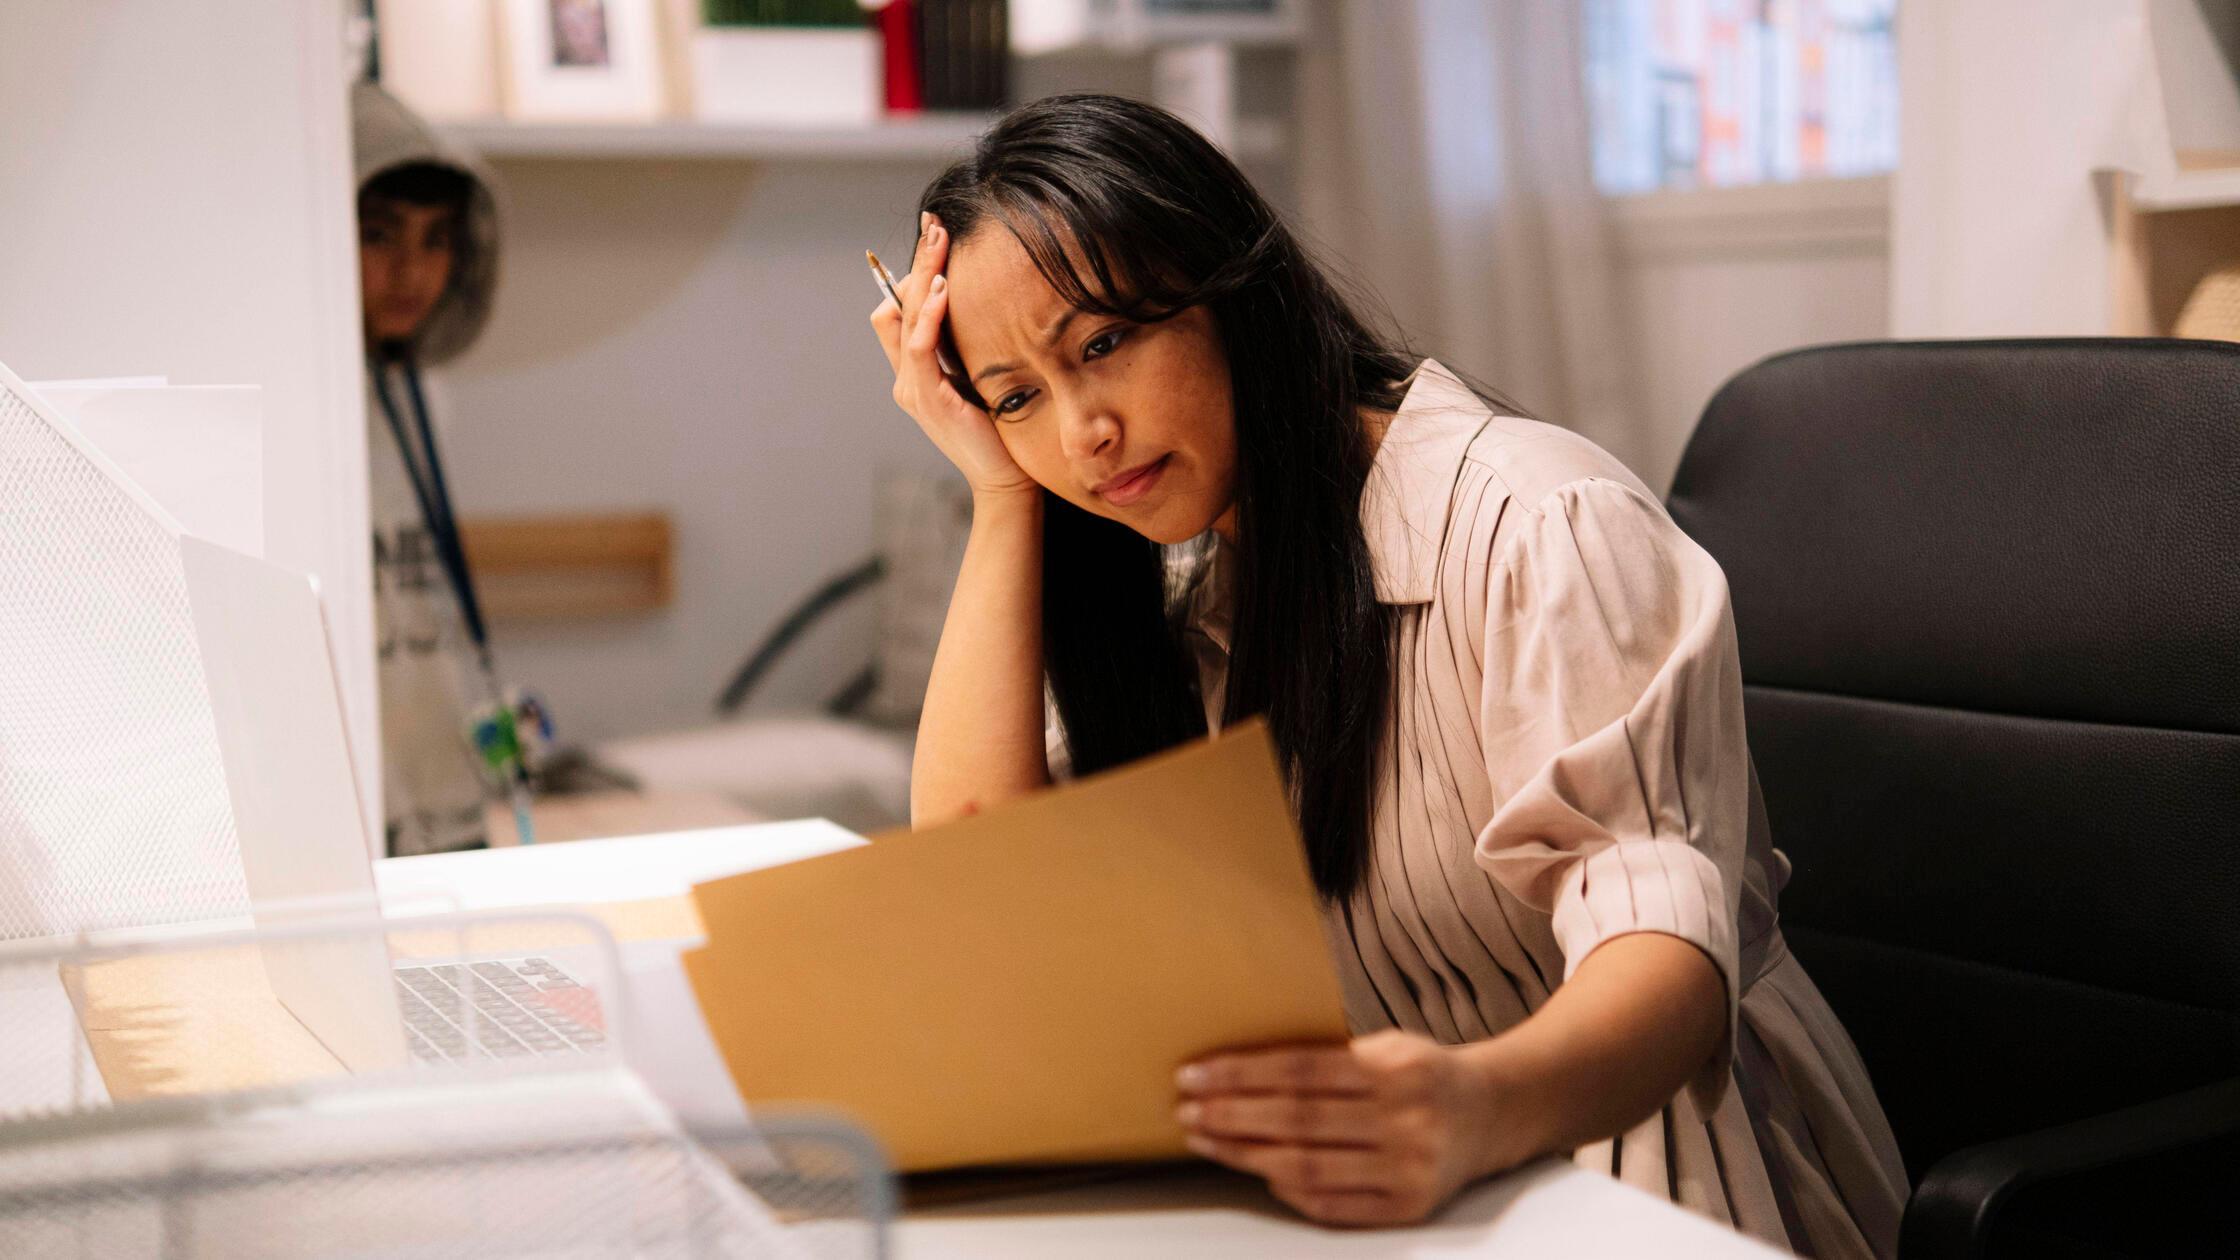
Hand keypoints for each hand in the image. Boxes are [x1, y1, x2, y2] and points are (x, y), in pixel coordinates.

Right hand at [869, 214, 1035, 499]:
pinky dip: (928, 317)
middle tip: (935, 223)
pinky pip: (919, 349)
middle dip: (916, 262)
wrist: (1006, 478)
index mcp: (916, 374)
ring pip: (904, 321)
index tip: (936, 236)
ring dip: (922, 277)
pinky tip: (944, 290)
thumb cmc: (1003, 429)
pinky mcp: (928, 401)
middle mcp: (906, 380)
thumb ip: (972, 348)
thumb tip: (983, 301)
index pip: (899, 310)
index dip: (912, 273)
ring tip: (939, 243)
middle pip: (896, 306)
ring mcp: (912, 391)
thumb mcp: (984, 377)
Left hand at [1175, 1030, 1520, 1226]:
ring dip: (1246, 1154)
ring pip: (1308, 1166)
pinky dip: (1289, 1189)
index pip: (1301, 1070)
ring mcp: (1409, 1169)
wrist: (1493, 1114)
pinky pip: (1332, 1205)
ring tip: (1206, 1139)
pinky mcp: (1409, 1207)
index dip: (1241, 1075)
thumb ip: (1329, 1057)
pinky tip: (1258, 1172)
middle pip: (1299, 1121)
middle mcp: (1407, 1120)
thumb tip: (1241, 1068)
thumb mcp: (1386, 1045)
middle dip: (1232, 1116)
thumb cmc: (1422, 1073)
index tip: (1194, 1075)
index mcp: (1397, 1068)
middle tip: (1187, 1109)